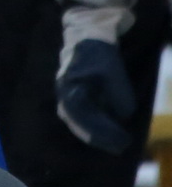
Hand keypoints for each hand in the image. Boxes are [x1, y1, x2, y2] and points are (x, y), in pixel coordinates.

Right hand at [57, 38, 136, 153]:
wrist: (84, 39)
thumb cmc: (99, 55)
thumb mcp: (114, 74)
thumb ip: (119, 96)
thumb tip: (123, 117)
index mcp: (72, 90)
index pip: (88, 119)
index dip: (105, 132)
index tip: (123, 140)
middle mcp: (64, 97)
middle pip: (80, 125)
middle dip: (100, 138)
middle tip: (120, 147)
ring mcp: (63, 97)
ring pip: (76, 124)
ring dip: (94, 136)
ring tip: (113, 144)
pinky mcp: (68, 97)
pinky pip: (77, 119)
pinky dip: (89, 129)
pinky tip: (101, 135)